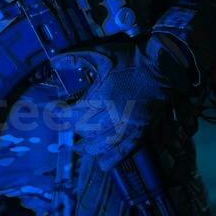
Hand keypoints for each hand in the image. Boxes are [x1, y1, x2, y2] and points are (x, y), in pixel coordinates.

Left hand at [65, 38, 171, 170]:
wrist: (162, 65)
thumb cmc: (130, 58)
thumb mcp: (101, 52)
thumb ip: (76, 57)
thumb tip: (53, 61)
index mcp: (104, 94)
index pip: (76, 113)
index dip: (62, 115)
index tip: (55, 113)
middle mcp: (115, 113)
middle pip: (89, 131)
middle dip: (76, 131)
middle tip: (70, 130)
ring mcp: (129, 124)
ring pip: (105, 145)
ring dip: (90, 148)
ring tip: (82, 149)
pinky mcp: (142, 130)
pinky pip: (126, 150)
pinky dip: (113, 158)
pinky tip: (103, 164)